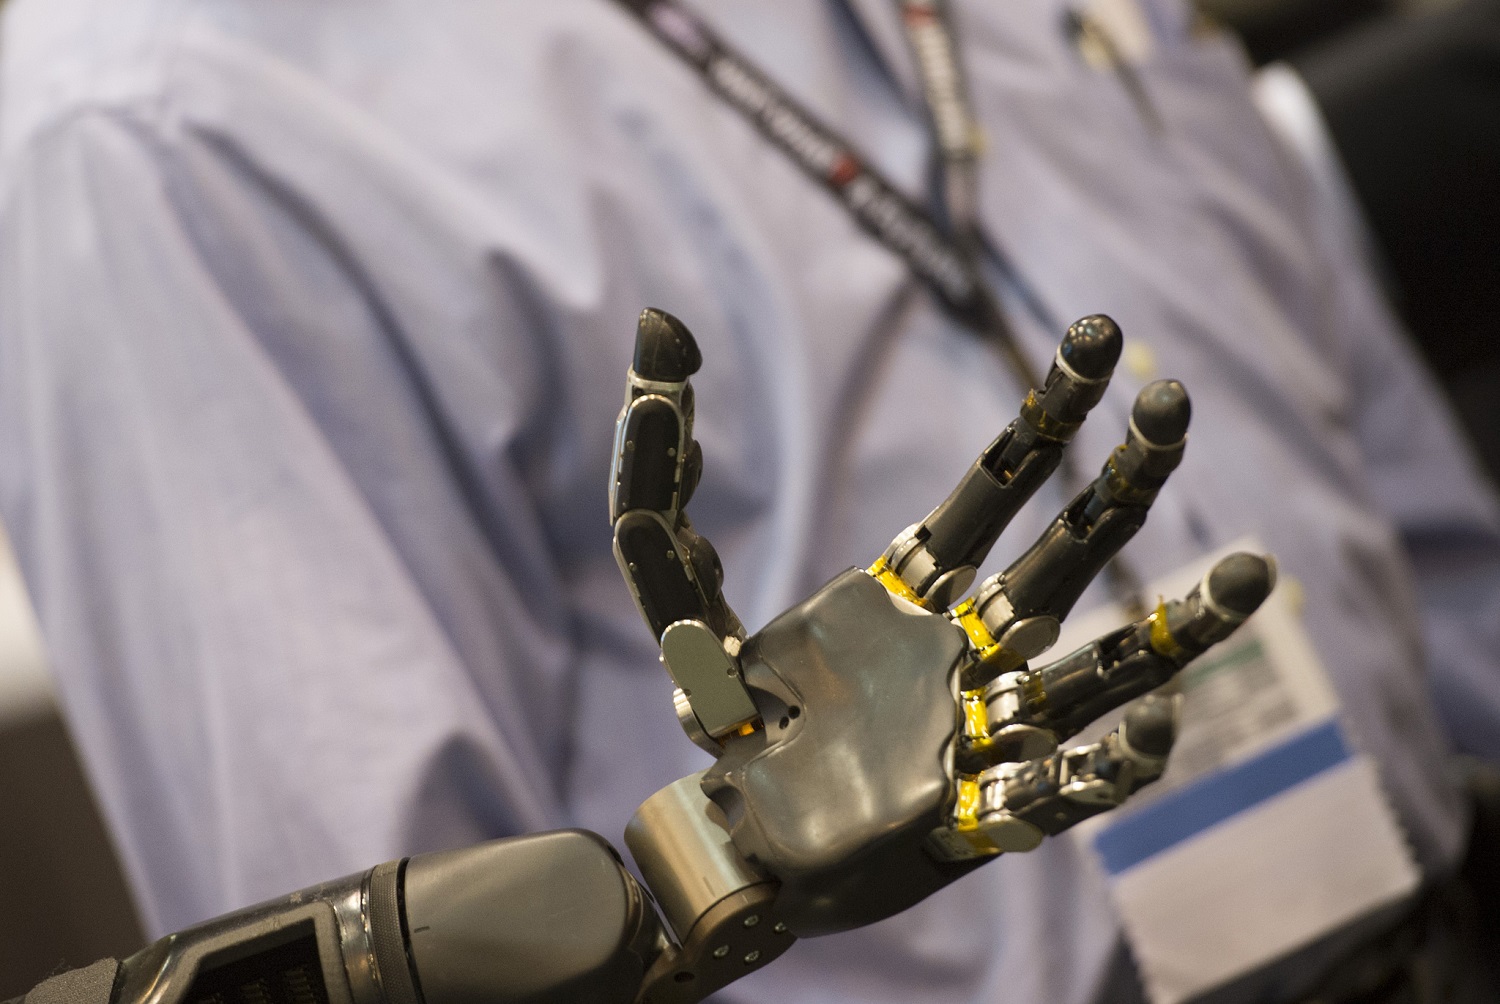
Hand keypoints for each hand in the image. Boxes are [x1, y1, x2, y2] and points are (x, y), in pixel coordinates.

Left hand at [610, 309, 1273, 937]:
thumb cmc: (728, 731)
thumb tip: (655, 382)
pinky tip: (1144, 733)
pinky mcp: (970, 820)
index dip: (1046, 418)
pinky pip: (1061, 795)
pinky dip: (1106, 767)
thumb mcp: (682, 621)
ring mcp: (979, 732)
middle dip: (1121, 479)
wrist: (739, 845)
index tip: (1096, 342)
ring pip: (1097, 671)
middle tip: (1173, 403)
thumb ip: (660, 516)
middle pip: (1064, 555)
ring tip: (1254, 573)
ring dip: (1175, 629)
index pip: (997, 490)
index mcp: (914, 595)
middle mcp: (965, 653)